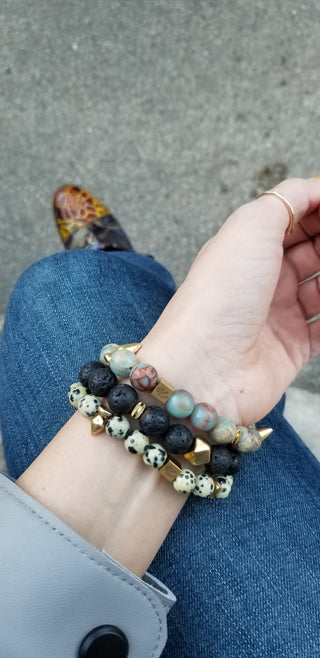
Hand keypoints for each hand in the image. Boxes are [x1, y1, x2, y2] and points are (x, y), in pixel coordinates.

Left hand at [141, 177, 319, 424]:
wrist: (205, 367)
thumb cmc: (220, 295)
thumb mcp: (251, 227)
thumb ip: (289, 198)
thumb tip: (318, 187)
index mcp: (250, 244)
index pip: (297, 216)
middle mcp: (265, 277)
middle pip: (315, 249)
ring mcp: (280, 313)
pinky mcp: (293, 348)